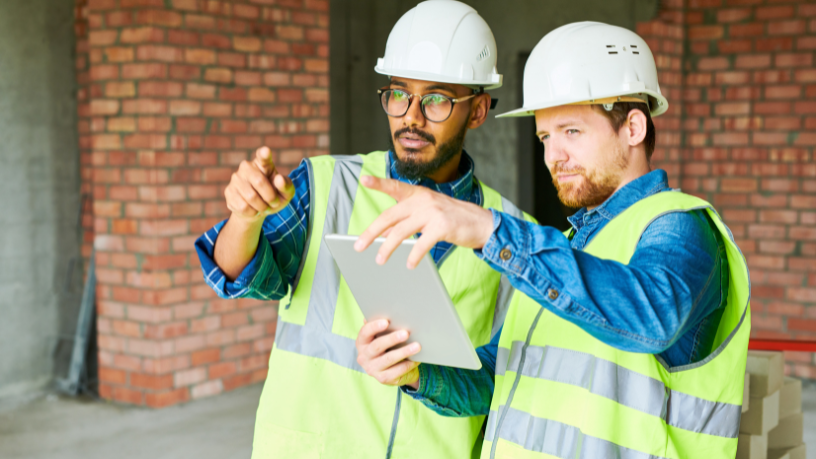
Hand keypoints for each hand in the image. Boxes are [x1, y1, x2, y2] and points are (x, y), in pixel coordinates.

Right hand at [225, 146, 295, 224]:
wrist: (257, 211)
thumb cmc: (274, 197)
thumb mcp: (286, 193)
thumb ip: (286, 185)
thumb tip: (279, 180)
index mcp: (263, 164)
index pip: (263, 156)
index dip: (264, 153)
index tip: (266, 151)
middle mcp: (247, 167)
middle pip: (259, 182)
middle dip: (270, 197)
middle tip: (274, 202)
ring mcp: (236, 179)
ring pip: (251, 197)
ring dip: (262, 207)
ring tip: (264, 207)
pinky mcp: (229, 192)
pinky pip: (243, 206)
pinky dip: (252, 212)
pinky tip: (253, 209)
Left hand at [353, 176, 494, 268]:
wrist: (481, 223)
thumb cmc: (451, 219)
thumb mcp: (427, 215)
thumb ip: (406, 221)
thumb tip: (384, 233)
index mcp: (418, 194)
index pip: (395, 187)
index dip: (379, 183)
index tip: (364, 180)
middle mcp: (423, 200)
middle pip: (390, 216)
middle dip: (372, 232)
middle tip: (359, 246)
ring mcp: (433, 212)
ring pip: (401, 231)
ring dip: (387, 247)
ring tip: (379, 259)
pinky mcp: (442, 226)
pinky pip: (422, 243)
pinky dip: (413, 255)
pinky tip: (409, 264)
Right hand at [356, 319, 421, 388]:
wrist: (391, 370)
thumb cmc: (387, 348)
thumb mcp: (382, 337)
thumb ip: (382, 327)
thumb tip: (387, 311)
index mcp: (362, 343)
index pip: (365, 333)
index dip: (374, 327)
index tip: (386, 321)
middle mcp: (364, 356)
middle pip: (377, 346)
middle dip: (392, 339)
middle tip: (406, 333)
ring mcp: (372, 369)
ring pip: (389, 359)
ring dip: (404, 351)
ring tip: (417, 346)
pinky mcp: (382, 378)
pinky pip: (397, 370)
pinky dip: (408, 364)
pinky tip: (417, 358)